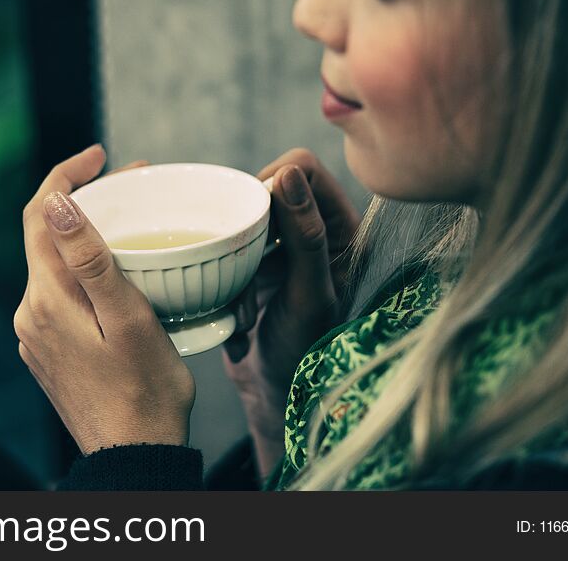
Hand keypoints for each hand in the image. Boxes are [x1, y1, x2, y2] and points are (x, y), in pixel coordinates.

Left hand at [13, 144, 194, 453]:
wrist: (133, 456)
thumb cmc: (145, 390)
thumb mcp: (127, 318)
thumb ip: (89, 259)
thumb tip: (55, 201)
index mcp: (46, 300)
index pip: (39, 216)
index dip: (66, 175)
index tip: (101, 156)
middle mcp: (31, 314)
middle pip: (48, 238)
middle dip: (86, 201)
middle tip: (135, 183)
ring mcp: (38, 336)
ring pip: (57, 267)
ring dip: (88, 237)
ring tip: (134, 222)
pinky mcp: (51, 351)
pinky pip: (62, 296)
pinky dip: (86, 271)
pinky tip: (118, 274)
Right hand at [222, 148, 360, 473]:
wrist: (280, 398)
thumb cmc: (309, 352)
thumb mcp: (310, 294)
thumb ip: (305, 236)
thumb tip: (288, 174)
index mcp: (341, 229)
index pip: (304, 169)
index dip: (275, 180)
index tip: (255, 219)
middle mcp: (312, 233)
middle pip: (267, 191)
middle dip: (247, 229)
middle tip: (244, 268)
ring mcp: (280, 252)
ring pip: (242, 222)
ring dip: (235, 262)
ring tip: (245, 306)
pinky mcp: (253, 272)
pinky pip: (226, 253)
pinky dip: (226, 283)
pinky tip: (239, 319)